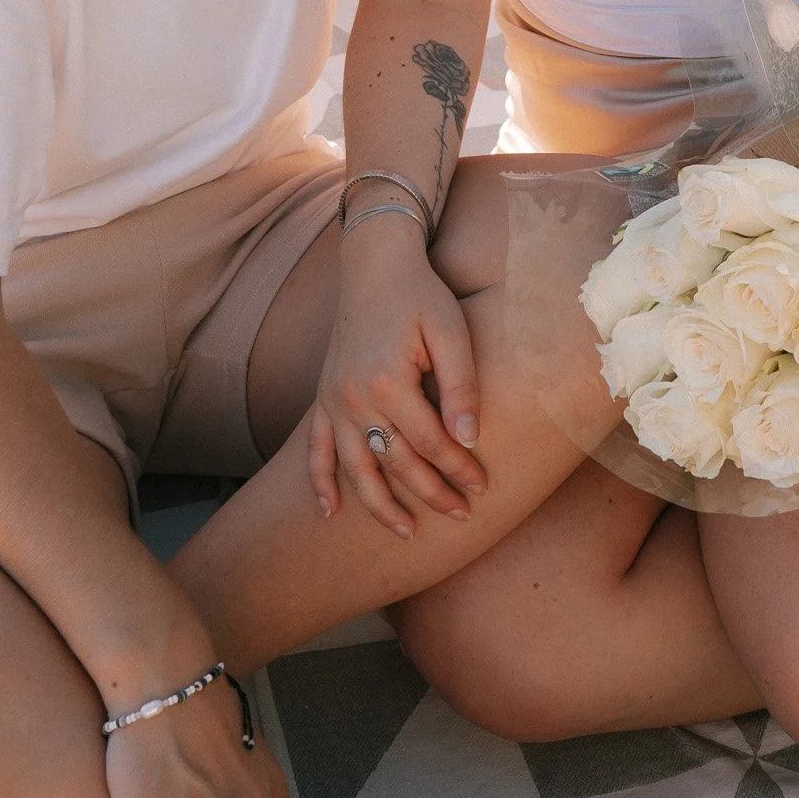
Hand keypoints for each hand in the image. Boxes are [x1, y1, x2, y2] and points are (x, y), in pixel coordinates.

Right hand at [306, 215, 487, 534]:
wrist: (373, 263)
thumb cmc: (420, 294)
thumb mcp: (451, 329)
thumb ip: (460, 385)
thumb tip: (469, 439)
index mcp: (388, 381)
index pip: (431, 442)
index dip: (458, 469)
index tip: (483, 487)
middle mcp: (353, 397)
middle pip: (396, 463)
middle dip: (431, 493)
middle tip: (462, 516)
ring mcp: (333, 400)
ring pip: (355, 468)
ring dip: (380, 505)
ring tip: (408, 534)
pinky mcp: (322, 396)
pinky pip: (314, 449)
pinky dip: (320, 482)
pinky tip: (331, 512)